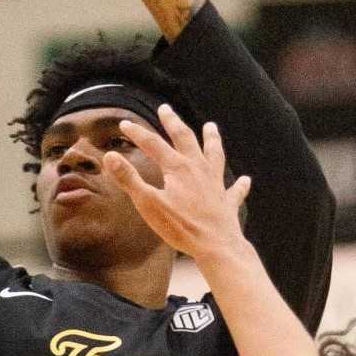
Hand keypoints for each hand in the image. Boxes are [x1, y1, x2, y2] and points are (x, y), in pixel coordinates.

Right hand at [103, 105, 251, 260]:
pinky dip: (240, 184)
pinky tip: (245, 179)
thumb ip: (129, 179)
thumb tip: (110, 156)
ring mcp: (216, 184)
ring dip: (212, 139)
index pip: (154, 144)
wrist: (216, 246)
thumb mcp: (148, 203)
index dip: (138, 133)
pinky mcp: (227, 202)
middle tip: (166, 109)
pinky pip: (235, 190)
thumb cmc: (180, 227)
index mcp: (178, 169)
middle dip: (173, 123)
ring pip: (214, 155)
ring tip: (211, 126)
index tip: (124, 123)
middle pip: (185, 139)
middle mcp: (198, 169)